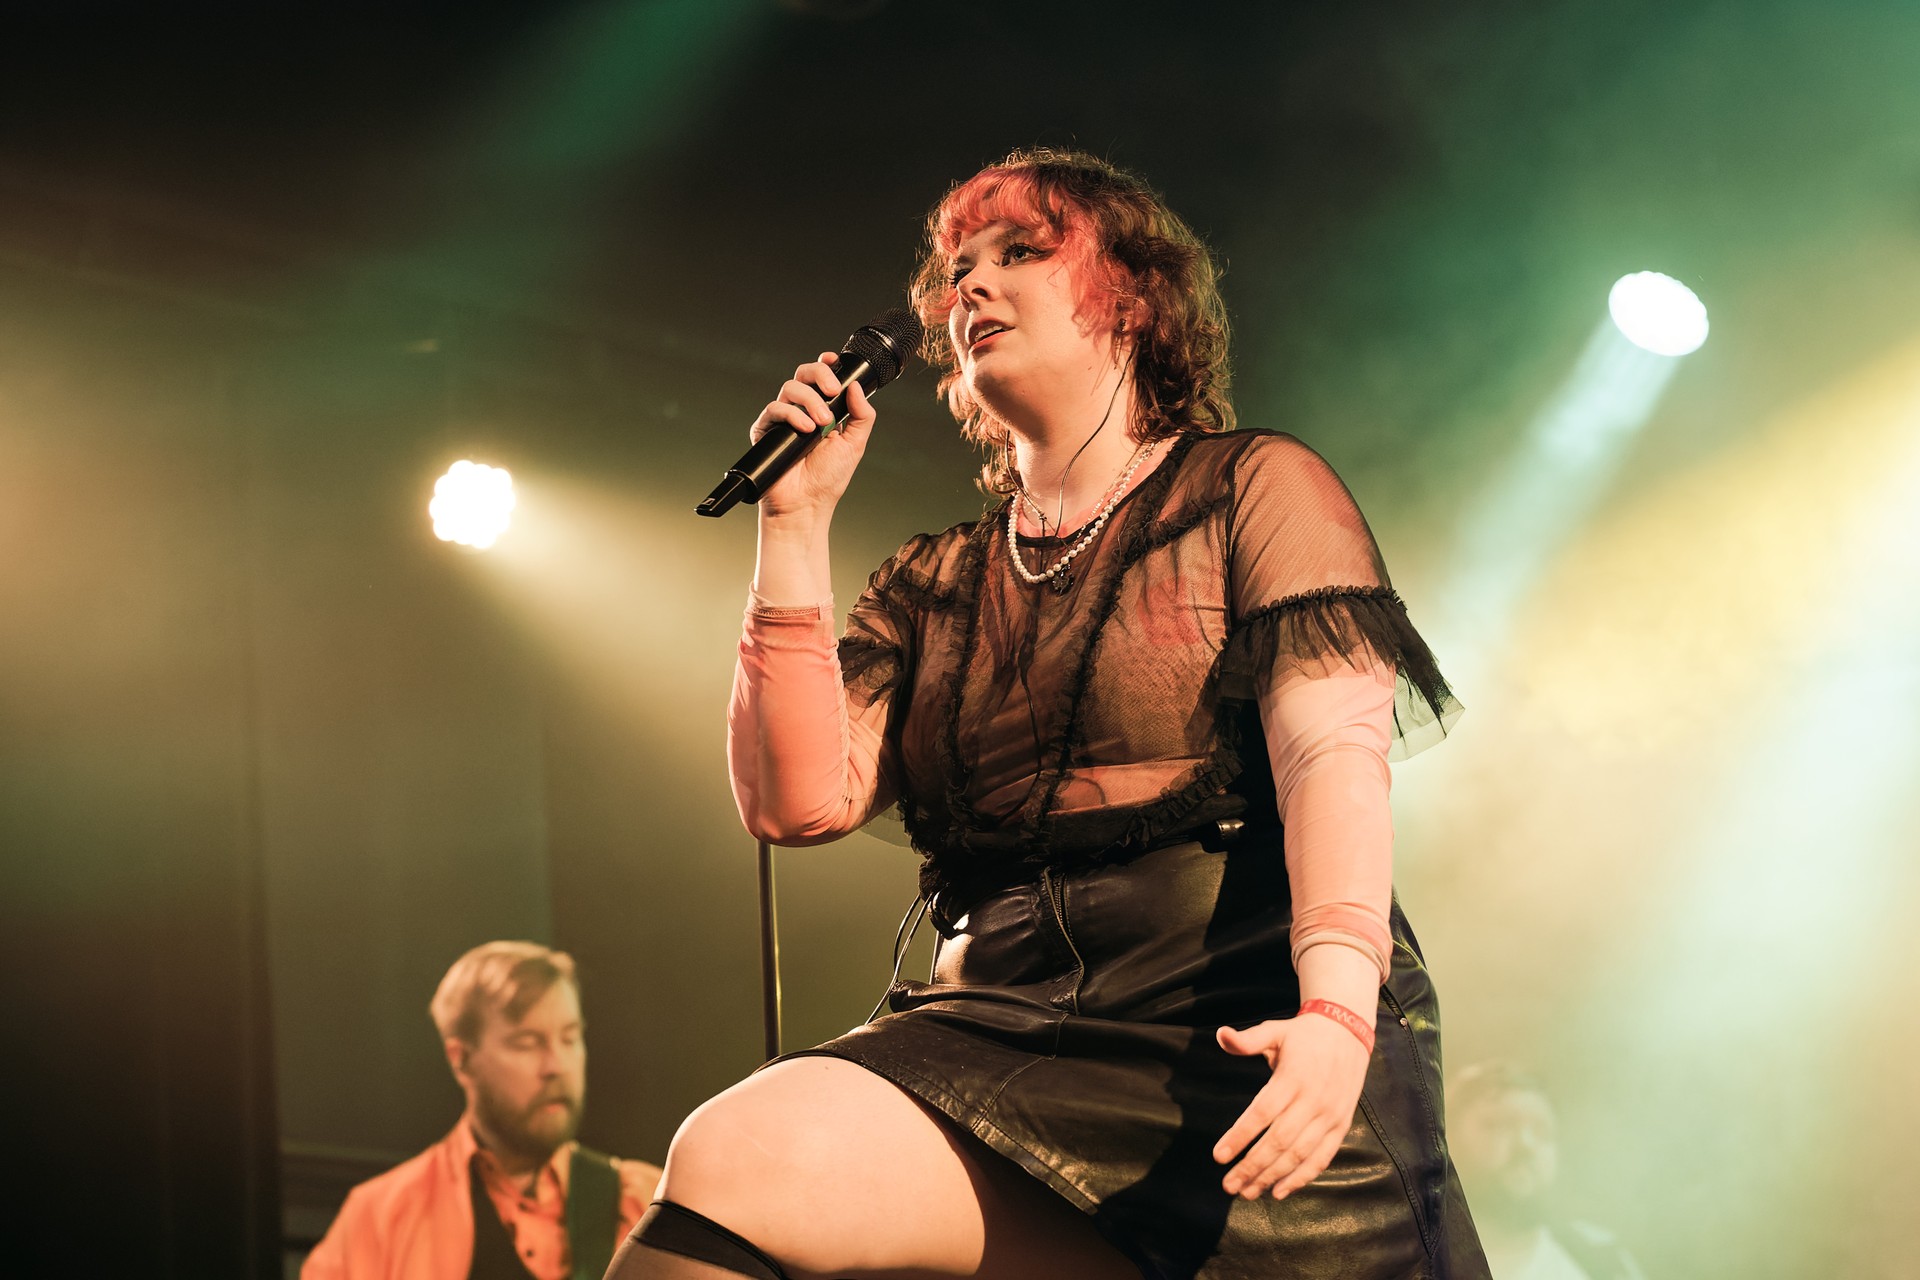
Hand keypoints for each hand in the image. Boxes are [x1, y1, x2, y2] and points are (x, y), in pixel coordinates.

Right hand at [750, 351, 876, 519]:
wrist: (807, 504)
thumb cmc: (828, 479)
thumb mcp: (855, 444)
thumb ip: (862, 414)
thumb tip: (857, 386)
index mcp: (822, 410)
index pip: (819, 378)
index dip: (824, 364)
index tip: (834, 361)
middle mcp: (801, 411)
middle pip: (802, 374)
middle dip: (819, 375)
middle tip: (832, 392)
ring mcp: (782, 420)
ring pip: (789, 388)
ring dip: (809, 400)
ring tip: (822, 423)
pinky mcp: (765, 431)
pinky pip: (774, 409)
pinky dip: (792, 414)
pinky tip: (805, 429)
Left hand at [1213, 1012, 1369, 1199]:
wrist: (1349, 1032)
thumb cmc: (1304, 1035)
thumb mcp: (1275, 1030)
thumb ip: (1247, 1040)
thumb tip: (1220, 1035)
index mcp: (1293, 1077)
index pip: (1262, 1113)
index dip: (1240, 1137)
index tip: (1219, 1157)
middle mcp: (1313, 1100)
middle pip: (1279, 1141)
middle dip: (1252, 1166)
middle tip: (1229, 1185)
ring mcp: (1330, 1116)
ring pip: (1299, 1154)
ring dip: (1273, 1177)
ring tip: (1248, 1192)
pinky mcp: (1341, 1125)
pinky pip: (1322, 1158)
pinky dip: (1302, 1178)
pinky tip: (1280, 1191)